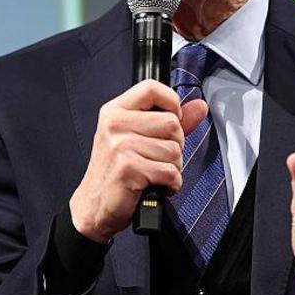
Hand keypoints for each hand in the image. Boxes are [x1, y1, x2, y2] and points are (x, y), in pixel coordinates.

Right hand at [69, 80, 208, 243]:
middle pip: (172, 123)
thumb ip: (171, 121)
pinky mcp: (128, 168)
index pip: (151, 87)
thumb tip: (199, 106)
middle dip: (175, 146)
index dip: (171, 103)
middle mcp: (115, 125)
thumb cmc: (116, 173)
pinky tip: (156, 186)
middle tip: (156, 158)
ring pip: (174, 150)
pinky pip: (170, 172)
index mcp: (115, 112)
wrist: (94, 207)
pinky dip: (171, 184)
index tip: (171, 120)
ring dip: (172, 168)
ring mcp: (120, 146)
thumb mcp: (140, 139)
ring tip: (153, 173)